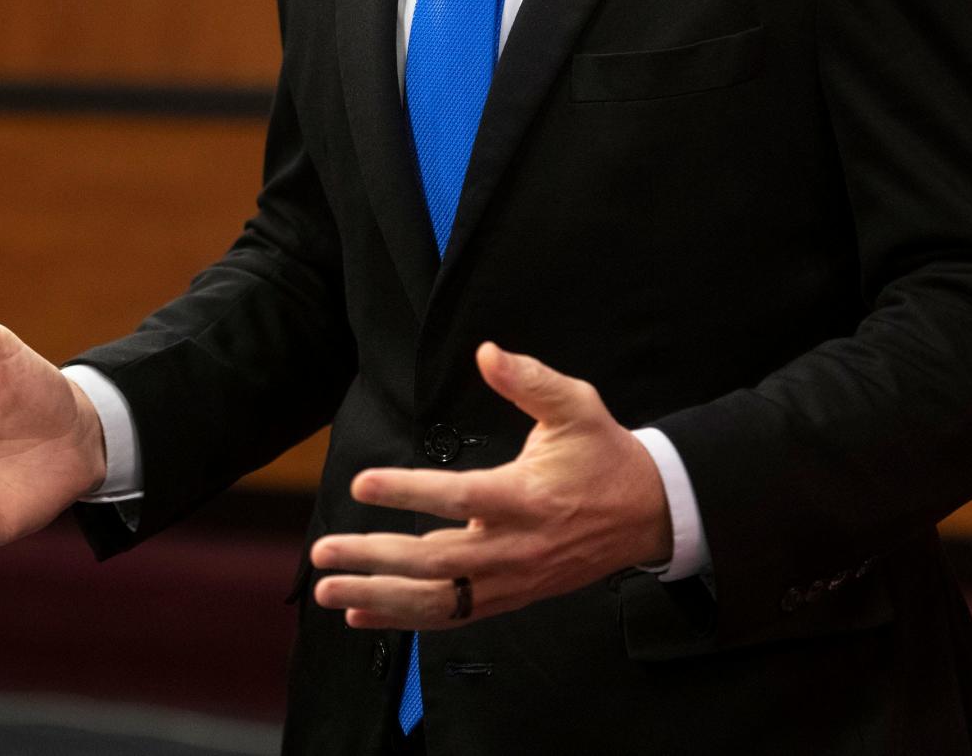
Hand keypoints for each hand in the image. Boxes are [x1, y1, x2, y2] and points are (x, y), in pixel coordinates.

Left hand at [311, 341, 670, 628]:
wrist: (647, 512)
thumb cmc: (604, 455)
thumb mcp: (576, 405)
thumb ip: (528, 379)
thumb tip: (487, 353)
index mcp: (527, 498)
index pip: (459, 498)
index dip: (408, 491)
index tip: (362, 483)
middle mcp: (514, 547)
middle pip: (434, 561)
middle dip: (374, 558)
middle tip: (324, 550)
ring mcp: (511, 580)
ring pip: (436, 600)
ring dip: (378, 598)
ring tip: (328, 590)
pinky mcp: (510, 597)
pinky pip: (451, 615)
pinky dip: (405, 618)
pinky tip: (363, 613)